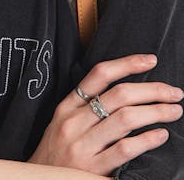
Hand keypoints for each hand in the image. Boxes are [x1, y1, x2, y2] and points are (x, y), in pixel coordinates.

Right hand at [28, 54, 182, 176]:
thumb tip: (124, 90)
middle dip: (152, 90)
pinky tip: (160, 135)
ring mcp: (83, 145)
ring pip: (125, 119)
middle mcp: (74, 122)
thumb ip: (85, 106)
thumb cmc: (55, 152)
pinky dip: (147, 140)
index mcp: (68, 106)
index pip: (100, 75)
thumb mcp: (62, 121)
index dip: (127, 63)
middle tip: (174, 92)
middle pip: (119, 95)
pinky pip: (124, 150)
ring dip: (156, 112)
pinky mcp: (92, 169)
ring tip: (174, 111)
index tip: (150, 60)